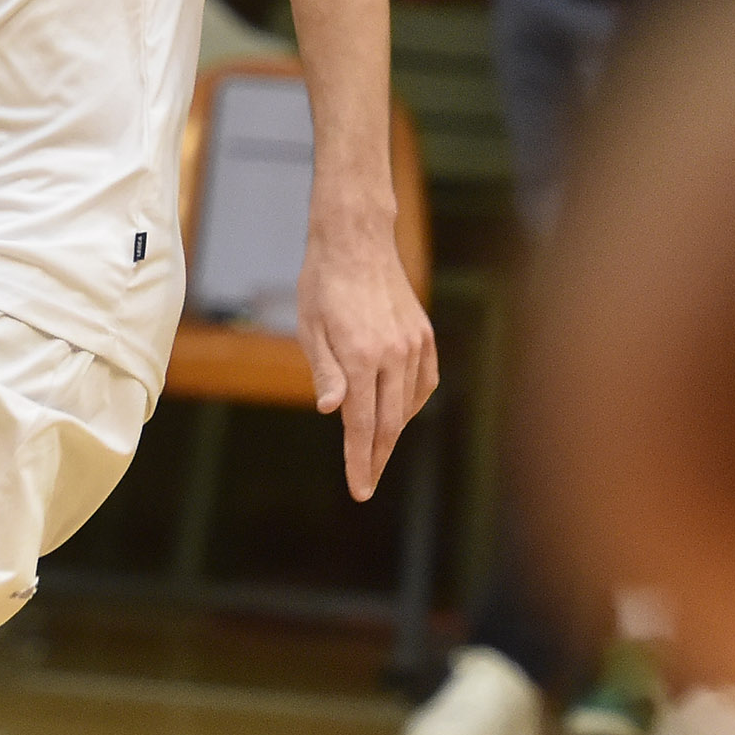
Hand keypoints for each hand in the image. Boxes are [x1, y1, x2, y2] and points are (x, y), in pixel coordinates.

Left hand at [297, 222, 438, 501]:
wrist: (356, 242)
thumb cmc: (322, 285)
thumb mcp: (310, 328)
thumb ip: (325, 372)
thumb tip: (331, 412)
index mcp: (359, 356)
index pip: (362, 425)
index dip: (360, 462)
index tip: (360, 491)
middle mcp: (393, 354)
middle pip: (389, 424)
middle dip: (376, 458)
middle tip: (366, 484)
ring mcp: (413, 344)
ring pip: (407, 406)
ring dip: (392, 433)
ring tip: (374, 451)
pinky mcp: (424, 335)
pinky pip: (424, 383)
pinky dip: (412, 405)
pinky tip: (398, 414)